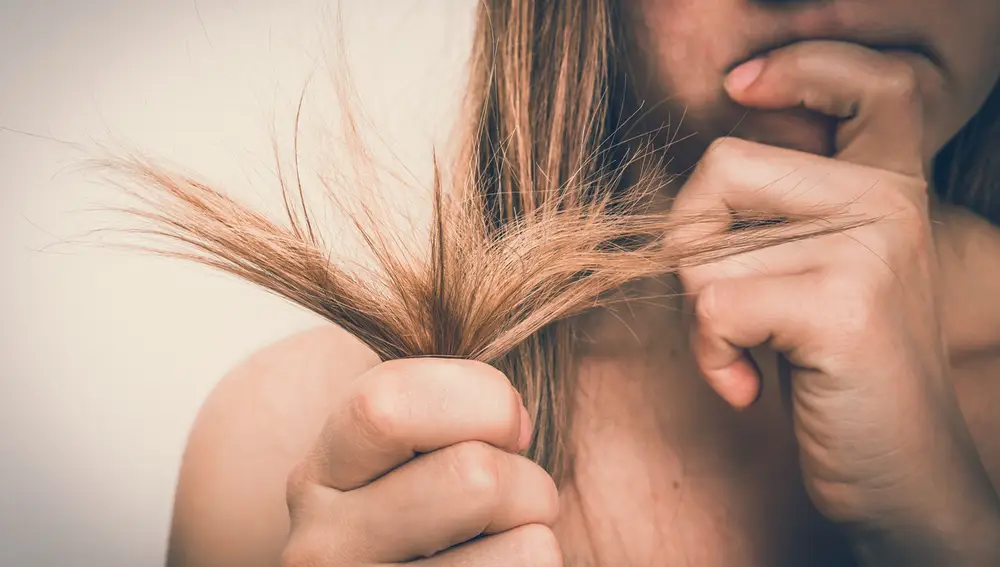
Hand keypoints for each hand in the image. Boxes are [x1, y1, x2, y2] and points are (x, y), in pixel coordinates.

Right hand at [280, 358, 561, 565]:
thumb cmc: (429, 511)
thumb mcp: (411, 450)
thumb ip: (443, 395)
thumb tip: (542, 276)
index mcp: (324, 468)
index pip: (389, 403)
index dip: (480, 398)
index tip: (511, 420)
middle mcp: (322, 544)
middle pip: (476, 479)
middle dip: (529, 478)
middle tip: (518, 496)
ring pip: (525, 551)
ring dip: (542, 537)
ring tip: (510, 545)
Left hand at [669, 41, 999, 562]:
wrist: (900, 474)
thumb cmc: (836, 374)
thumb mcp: (817, 277)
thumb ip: (779, 220)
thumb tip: (689, 195)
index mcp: (890, 186)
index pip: (871, 82)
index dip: (802, 67)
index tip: (742, 87)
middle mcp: (888, 202)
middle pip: (723, 166)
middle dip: (689, 241)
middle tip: (723, 304)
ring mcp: (870, 248)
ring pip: (705, 251)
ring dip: (702, 318)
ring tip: (753, 354)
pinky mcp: (842, 306)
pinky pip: (713, 306)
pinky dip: (711, 356)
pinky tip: (751, 385)